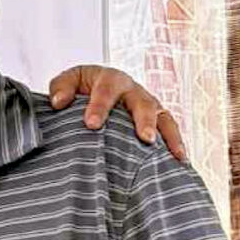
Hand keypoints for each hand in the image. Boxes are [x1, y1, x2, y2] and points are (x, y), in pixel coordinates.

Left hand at [47, 65, 187, 161]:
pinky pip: (169, 129)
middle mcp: (133, 90)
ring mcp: (148, 104)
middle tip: (144, 138)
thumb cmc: (80, 89)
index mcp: (109, 79)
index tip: (91, 124)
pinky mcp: (156, 119)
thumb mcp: (68, 82)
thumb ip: (61, 89)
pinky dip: (176, 144)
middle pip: (142, 102)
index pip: (106, 90)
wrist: (93, 90)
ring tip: (171, 153)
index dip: (100, 106)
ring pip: (162, 116)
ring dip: (167, 134)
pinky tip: (181, 160)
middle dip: (144, 120)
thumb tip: (59, 103)